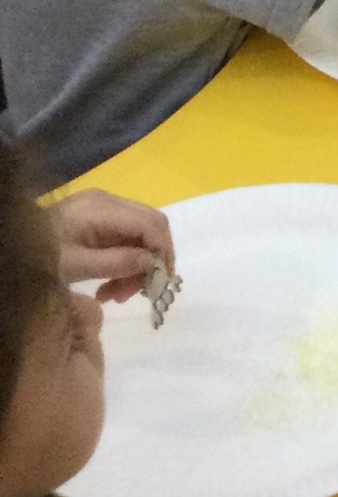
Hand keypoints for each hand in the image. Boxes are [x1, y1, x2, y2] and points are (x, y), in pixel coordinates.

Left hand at [50, 190, 174, 300]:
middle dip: (150, 262)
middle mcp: (108, 201)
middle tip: (135, 293)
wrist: (12, 248)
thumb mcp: (77, 265)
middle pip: (152, 227)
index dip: (163, 253)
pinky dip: (125, 260)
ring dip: (136, 266)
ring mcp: (103, 207)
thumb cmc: (40, 257)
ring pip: (141, 234)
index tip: (159, 284)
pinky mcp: (98, 218)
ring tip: (115, 295)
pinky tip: (109, 283)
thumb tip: (151, 263)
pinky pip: (125, 237)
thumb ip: (117, 262)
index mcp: (102, 208)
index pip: (152, 225)